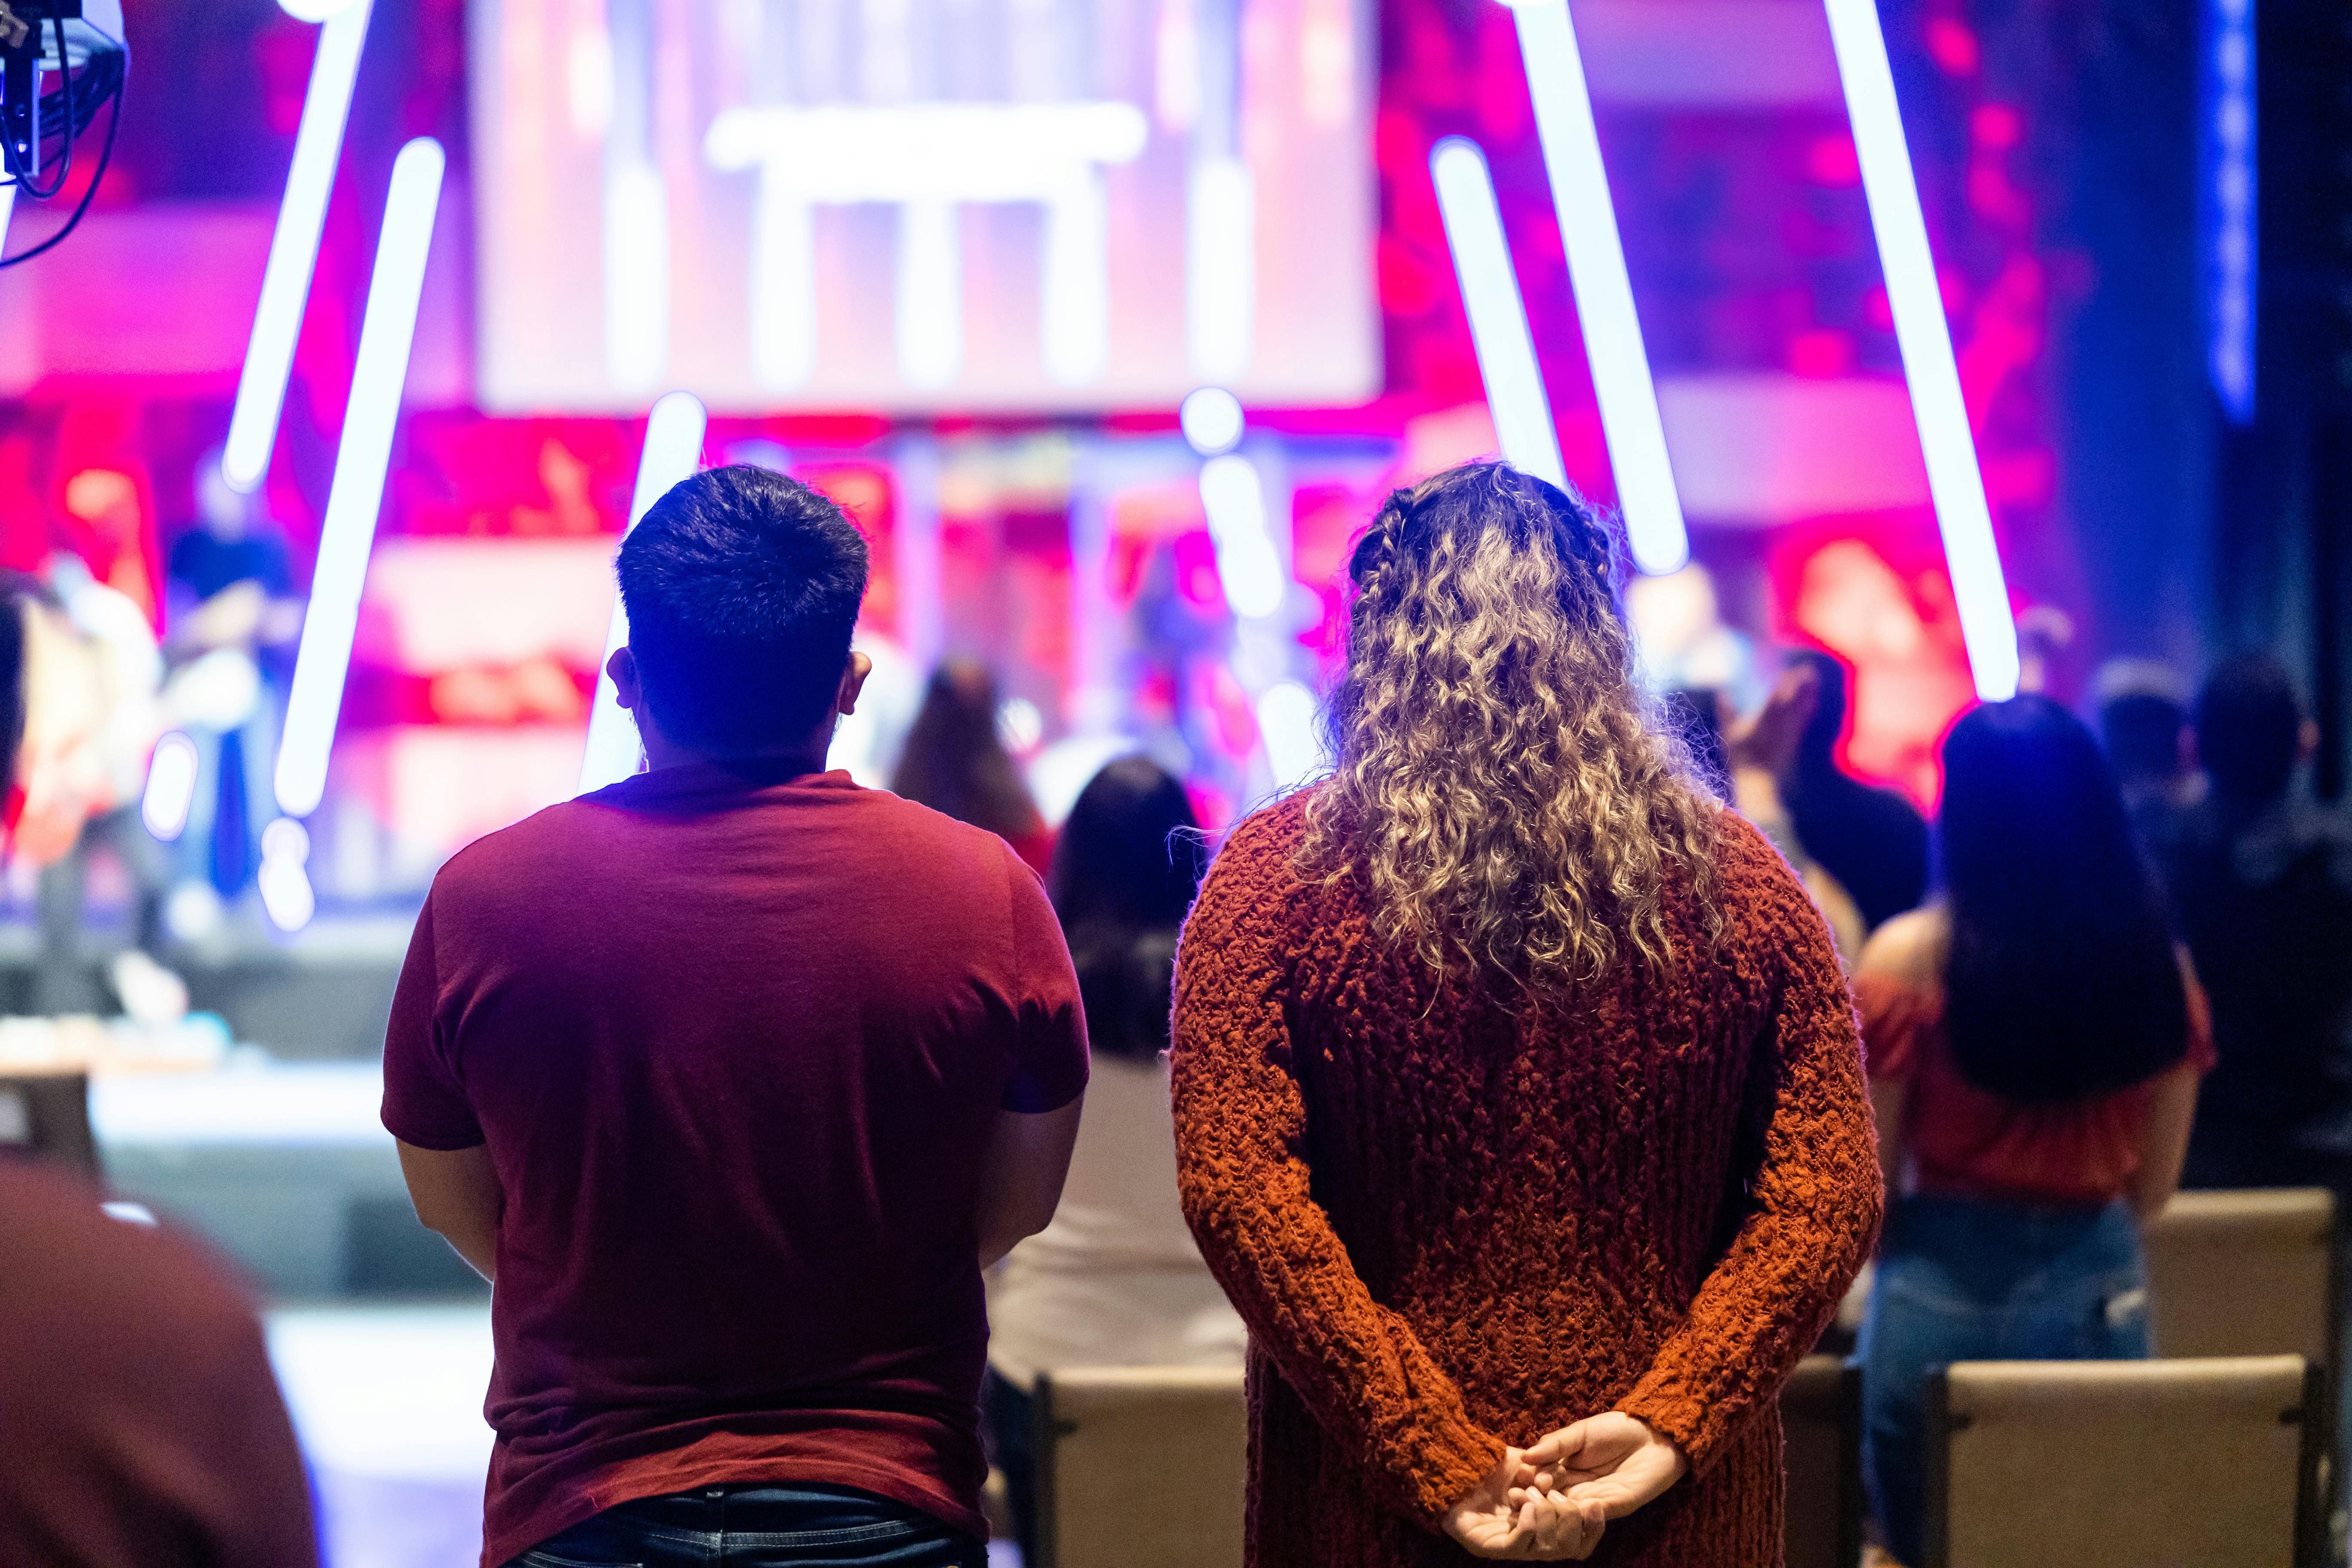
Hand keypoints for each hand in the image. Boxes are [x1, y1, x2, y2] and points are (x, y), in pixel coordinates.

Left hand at [1442, 1446, 1606, 1559]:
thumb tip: (1585, 1481)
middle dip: (1570, 1521)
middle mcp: (1529, 1540)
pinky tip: (1528, 1507)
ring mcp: (1508, 1545)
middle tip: (1557, 1496)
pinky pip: (1516, 1546)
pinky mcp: (1486, 1546)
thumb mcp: (1531, 1464)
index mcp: (1544, 1524)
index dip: (1593, 1528)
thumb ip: (1555, 1473)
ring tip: (1538, 1498)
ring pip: (1545, 1549)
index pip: (1579, 1542)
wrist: (1452, 1459)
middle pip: (1568, 1549)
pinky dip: (1527, 1527)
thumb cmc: (1490, 1462)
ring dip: (1547, 1520)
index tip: (1597, 1504)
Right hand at [1515, 1413, 1688, 1521]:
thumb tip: (1524, 1456)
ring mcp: (1593, 1499)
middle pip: (1548, 1497)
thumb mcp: (1580, 1433)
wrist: (1655, 1435)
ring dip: (1551, 1505)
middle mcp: (1575, 1488)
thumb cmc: (1617, 1430)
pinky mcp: (1611, 1508)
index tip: (1517, 1477)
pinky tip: (1564, 1502)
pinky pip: (1589, 1515)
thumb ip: (1555, 1445)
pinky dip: (1575, 1511)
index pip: (1539, 1478)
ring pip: (1565, 1510)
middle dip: (1534, 1496)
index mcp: (1564, 1468)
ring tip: (1540, 1496)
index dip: (1528, 1479)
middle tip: (1522, 1492)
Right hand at [1723, 663, 1820, 777]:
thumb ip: (1726, 712)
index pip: (1780, 693)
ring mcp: (1791, 731)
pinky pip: (1804, 720)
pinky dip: (1808, 709)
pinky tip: (1811, 703)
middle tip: (1809, 669)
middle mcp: (1783, 722)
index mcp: (1766, 717)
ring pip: (1803, 708)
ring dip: (1808, 693)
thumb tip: (1721, 692)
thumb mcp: (1729, 733)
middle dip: (1803, 683)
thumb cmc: (1741, 756)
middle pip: (1796, 698)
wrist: (1760, 781)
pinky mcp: (1794, 741)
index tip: (1791, 668)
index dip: (1787, 679)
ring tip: (1813, 681)